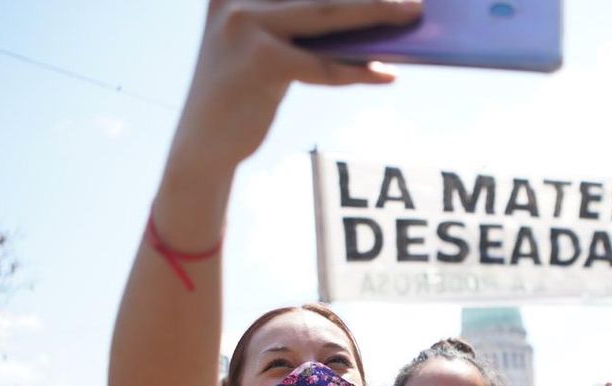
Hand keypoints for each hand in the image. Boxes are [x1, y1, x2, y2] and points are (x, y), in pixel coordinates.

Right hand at [171, 0, 422, 172]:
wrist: (202, 145)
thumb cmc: (242, 93)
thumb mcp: (265, 47)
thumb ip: (300, 25)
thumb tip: (364, 16)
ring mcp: (246, 25)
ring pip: (328, 14)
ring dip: (376, 13)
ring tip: (410, 14)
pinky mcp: (261, 61)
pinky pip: (324, 64)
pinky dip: (359, 71)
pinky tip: (385, 75)